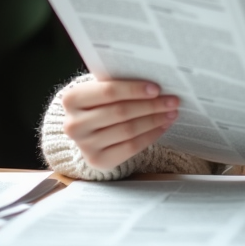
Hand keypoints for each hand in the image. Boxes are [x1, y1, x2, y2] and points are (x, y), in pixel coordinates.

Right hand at [61, 79, 178, 170]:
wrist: (85, 131)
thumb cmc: (99, 103)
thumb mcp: (99, 90)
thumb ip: (118, 85)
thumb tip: (156, 85)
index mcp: (72, 99)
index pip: (108, 92)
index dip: (134, 90)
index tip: (157, 88)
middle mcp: (74, 124)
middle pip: (120, 112)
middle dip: (151, 106)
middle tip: (172, 101)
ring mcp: (84, 145)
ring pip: (128, 130)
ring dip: (154, 120)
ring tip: (171, 113)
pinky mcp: (97, 160)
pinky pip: (130, 148)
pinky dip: (150, 136)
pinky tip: (162, 126)